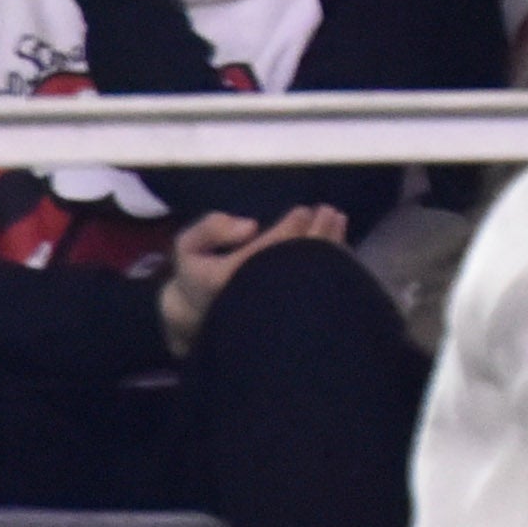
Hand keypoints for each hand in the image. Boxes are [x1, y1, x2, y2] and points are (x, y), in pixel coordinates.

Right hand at [155, 205, 345, 359]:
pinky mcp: (283, 316)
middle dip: (318, 233)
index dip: (292, 227)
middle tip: (329, 211)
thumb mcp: (188, 246)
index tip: (302, 210)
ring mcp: (272, 309)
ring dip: (330, 246)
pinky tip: (339, 247)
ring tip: (337, 220)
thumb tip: (250, 226)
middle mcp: (255, 295)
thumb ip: (211, 229)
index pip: (271, 248)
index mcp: (231, 277)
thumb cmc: (195, 274)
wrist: (194, 316)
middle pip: (298, 261)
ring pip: (311, 278)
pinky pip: (313, 293)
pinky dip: (330, 268)